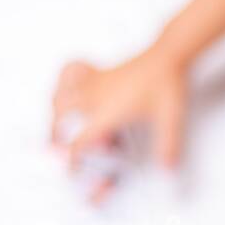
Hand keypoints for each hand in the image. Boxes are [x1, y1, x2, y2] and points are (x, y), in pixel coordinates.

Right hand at [51, 48, 187, 169]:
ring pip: (60, 95)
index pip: (80, 141)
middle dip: (55, 135)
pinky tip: (66, 85)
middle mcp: (95, 97)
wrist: (167, 56)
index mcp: (107, 113)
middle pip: (60, 117)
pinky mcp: (100, 72)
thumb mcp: (169, 119)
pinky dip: (62, 79)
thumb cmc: (165, 83)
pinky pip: (71, 70)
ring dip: (55, 111)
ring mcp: (94, 83)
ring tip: (56, 123)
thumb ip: (168, 147)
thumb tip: (167, 169)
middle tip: (59, 147)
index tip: (71, 167)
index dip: (72, 158)